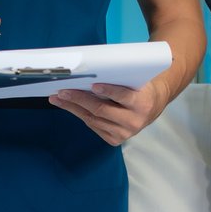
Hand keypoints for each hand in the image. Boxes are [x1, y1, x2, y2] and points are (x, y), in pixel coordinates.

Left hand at [49, 77, 171, 145]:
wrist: (151, 107)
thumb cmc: (140, 88)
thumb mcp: (135, 81)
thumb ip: (120, 78)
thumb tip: (92, 72)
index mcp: (142, 104)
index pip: (124, 97)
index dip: (109, 91)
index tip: (94, 85)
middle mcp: (134, 121)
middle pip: (102, 110)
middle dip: (80, 99)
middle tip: (63, 91)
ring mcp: (124, 133)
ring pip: (93, 120)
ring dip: (73, 108)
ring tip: (59, 98)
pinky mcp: (115, 140)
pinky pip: (94, 126)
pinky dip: (81, 115)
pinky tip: (70, 106)